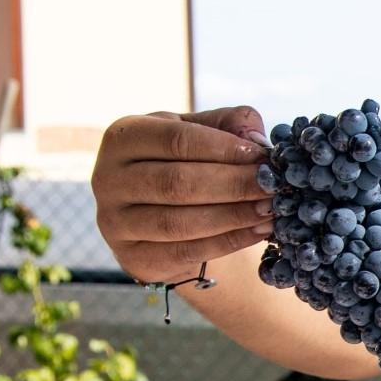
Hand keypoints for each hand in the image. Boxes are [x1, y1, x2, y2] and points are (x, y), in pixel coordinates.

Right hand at [92, 107, 274, 283]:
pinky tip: (258, 232)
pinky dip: (228, 242)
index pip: (175, 139)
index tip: (261, 157)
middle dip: (233, 185)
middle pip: (176, 183)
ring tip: (271, 210)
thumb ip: (230, 124)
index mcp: (123, 137)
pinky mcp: (132, 257)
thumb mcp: (202, 132)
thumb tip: (256, 140)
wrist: (161, 214)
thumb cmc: (185, 161)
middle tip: (273, 187)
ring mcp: (114, 222)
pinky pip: (184, 252)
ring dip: (233, 217)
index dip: (223, 148)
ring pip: (179, 222)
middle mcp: (108, 178)